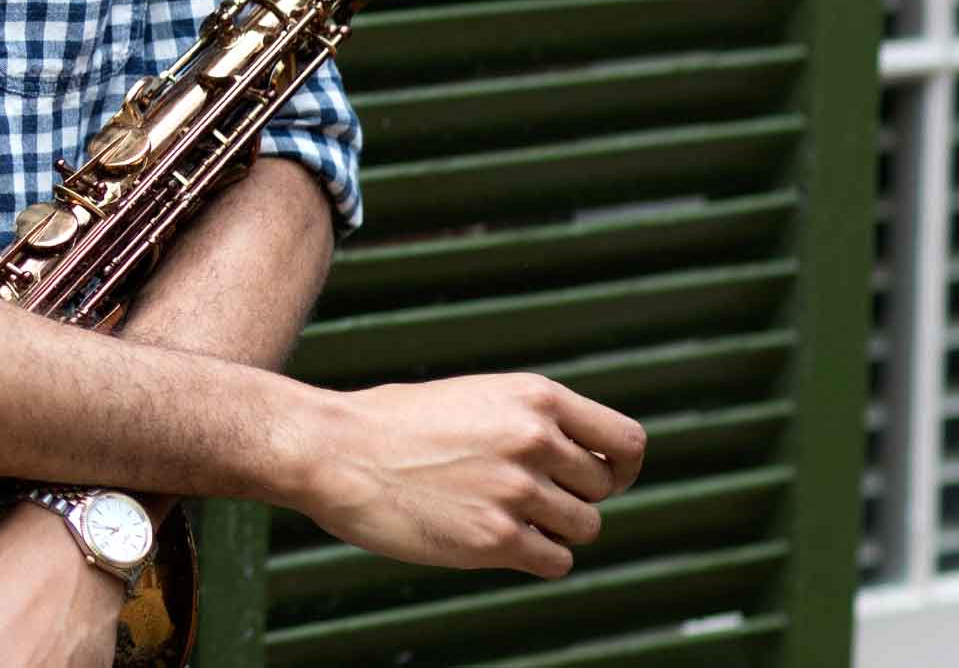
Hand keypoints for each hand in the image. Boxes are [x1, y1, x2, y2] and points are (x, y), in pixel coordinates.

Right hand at [301, 372, 646, 578]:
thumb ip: (529, 422)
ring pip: (582, 528)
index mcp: (534, 397)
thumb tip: (577, 458)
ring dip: (552, 529)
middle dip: (573, 498)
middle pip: (603, 489)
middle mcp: (536, 440)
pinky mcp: (496, 540)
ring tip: (501, 516)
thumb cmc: (393, 423)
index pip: (626, 441)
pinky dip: (535, 558)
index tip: (599, 478)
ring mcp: (518, 492)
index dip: (619, 467)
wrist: (333, 450)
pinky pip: (555, 562)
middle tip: (529, 499)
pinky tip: (494, 540)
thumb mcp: (474, 397)